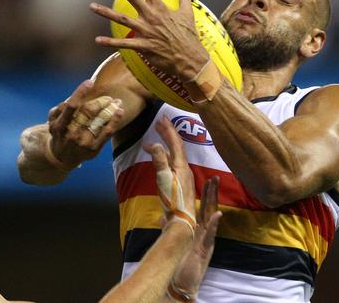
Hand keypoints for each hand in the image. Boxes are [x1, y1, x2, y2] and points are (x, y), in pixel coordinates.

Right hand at [47, 80, 123, 167]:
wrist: (62, 157)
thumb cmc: (60, 133)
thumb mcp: (53, 121)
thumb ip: (60, 109)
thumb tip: (73, 97)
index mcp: (60, 124)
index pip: (71, 106)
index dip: (80, 92)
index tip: (89, 82)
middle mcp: (71, 133)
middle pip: (88, 112)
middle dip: (100, 101)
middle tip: (109, 97)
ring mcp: (83, 142)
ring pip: (99, 120)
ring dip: (110, 108)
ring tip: (117, 102)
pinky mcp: (93, 148)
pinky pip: (107, 132)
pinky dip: (115, 120)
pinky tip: (120, 112)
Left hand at [90, 0, 210, 82]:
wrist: (191, 59)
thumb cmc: (189, 36)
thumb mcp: (188, 12)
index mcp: (161, 7)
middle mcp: (152, 16)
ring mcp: (146, 31)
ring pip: (122, 19)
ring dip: (105, 12)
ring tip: (91, 6)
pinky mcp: (144, 46)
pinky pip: (124, 43)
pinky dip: (110, 42)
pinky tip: (97, 40)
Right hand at [145, 117, 196, 232]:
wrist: (181, 221)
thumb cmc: (173, 201)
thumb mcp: (163, 179)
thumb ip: (159, 160)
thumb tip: (154, 144)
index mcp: (181, 165)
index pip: (175, 142)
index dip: (168, 130)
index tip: (161, 118)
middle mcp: (184, 168)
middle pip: (176, 146)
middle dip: (167, 134)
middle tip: (158, 123)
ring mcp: (183, 176)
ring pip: (174, 155)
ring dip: (164, 145)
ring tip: (154, 140)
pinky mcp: (180, 183)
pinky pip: (172, 163)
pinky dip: (164, 156)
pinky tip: (160, 159)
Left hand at [169, 176, 221, 297]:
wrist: (182, 282)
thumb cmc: (180, 263)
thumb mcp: (175, 243)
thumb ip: (170, 230)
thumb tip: (162, 218)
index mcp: (197, 230)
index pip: (202, 208)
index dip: (204, 194)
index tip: (206, 179)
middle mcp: (204, 232)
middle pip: (209, 208)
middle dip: (212, 192)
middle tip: (214, 176)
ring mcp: (206, 239)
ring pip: (212, 216)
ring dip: (214, 201)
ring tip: (216, 187)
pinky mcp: (206, 248)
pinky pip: (212, 234)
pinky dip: (215, 224)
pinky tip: (218, 214)